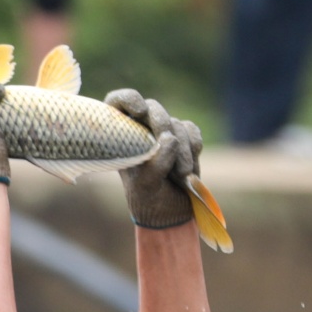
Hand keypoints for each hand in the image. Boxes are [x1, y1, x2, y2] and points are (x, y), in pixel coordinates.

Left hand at [103, 90, 200, 232]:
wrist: (170, 212)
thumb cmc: (148, 199)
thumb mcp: (146, 184)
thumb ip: (156, 162)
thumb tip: (171, 138)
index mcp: (121, 136)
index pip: (117, 102)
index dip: (128, 99)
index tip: (139, 111)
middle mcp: (141, 128)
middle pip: (153, 108)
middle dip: (163, 125)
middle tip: (168, 144)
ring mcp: (163, 132)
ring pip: (176, 124)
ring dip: (182, 150)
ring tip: (180, 175)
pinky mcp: (184, 138)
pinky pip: (192, 131)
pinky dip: (194, 148)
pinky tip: (188, 169)